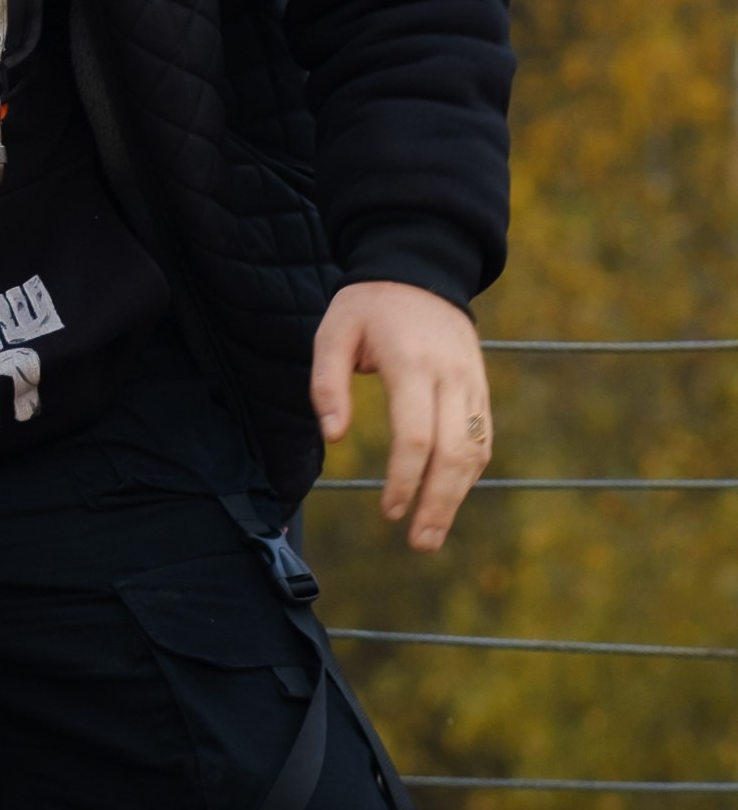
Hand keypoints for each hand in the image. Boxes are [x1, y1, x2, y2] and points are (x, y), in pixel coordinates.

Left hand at [311, 280, 490, 552]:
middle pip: (454, 453)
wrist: (419, 266)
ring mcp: (472, 382)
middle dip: (438, 504)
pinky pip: (482, 437)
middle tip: (419, 543)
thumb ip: (327, 383)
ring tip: (432, 533)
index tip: (388, 511)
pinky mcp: (480, 387)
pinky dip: (469, 471)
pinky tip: (449, 496)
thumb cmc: (368, 304)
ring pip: (474, 450)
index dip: (404, 480)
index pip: (415, 436)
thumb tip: (334, 438)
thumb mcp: (333, 330)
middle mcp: (451, 376)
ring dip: (457, 497)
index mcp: (413, 362)